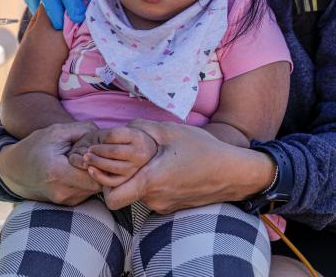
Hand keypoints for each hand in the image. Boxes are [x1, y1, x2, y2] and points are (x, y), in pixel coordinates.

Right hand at [0, 121, 100, 204]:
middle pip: (97, 183)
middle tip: (97, 154)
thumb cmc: (36, 146)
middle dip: (101, 168)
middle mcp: (62, 191)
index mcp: (57, 172)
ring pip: (95, 189)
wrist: (16, 169)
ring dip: (95, 175)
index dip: (101, 162)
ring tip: (87, 161)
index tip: (96, 150)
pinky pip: (87, 192)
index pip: (95, 175)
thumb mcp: (56, 132)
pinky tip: (81, 170)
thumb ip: (83, 130)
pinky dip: (88, 181)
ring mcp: (65, 201)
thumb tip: (106, 135)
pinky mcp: (68, 204)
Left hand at [73, 127, 158, 187]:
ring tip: (86, 158)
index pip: (114, 135)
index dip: (100, 137)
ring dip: (96, 162)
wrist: (143, 151)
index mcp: (137, 137)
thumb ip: (110, 135)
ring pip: (113, 166)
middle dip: (97, 151)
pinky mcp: (129, 179)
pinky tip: (90, 170)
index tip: (94, 138)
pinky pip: (113, 181)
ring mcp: (135, 167)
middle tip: (87, 150)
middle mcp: (139, 153)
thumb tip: (93, 144)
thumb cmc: (126, 139)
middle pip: (114, 151)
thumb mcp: (122, 131)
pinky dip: (99, 176)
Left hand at [101, 119, 272, 213]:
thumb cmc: (202, 149)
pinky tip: (161, 168)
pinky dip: (151, 184)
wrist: (234, 173)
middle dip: (116, 176)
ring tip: (146, 159)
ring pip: (137, 193)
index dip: (101, 183)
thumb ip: (139, 128)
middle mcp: (155, 198)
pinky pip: (152, 196)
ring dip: (136, 178)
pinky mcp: (172, 207)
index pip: (112, 198)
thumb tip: (117, 129)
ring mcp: (164, 205)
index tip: (101, 165)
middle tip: (118, 157)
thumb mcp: (170, 130)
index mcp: (151, 180)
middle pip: (122, 193)